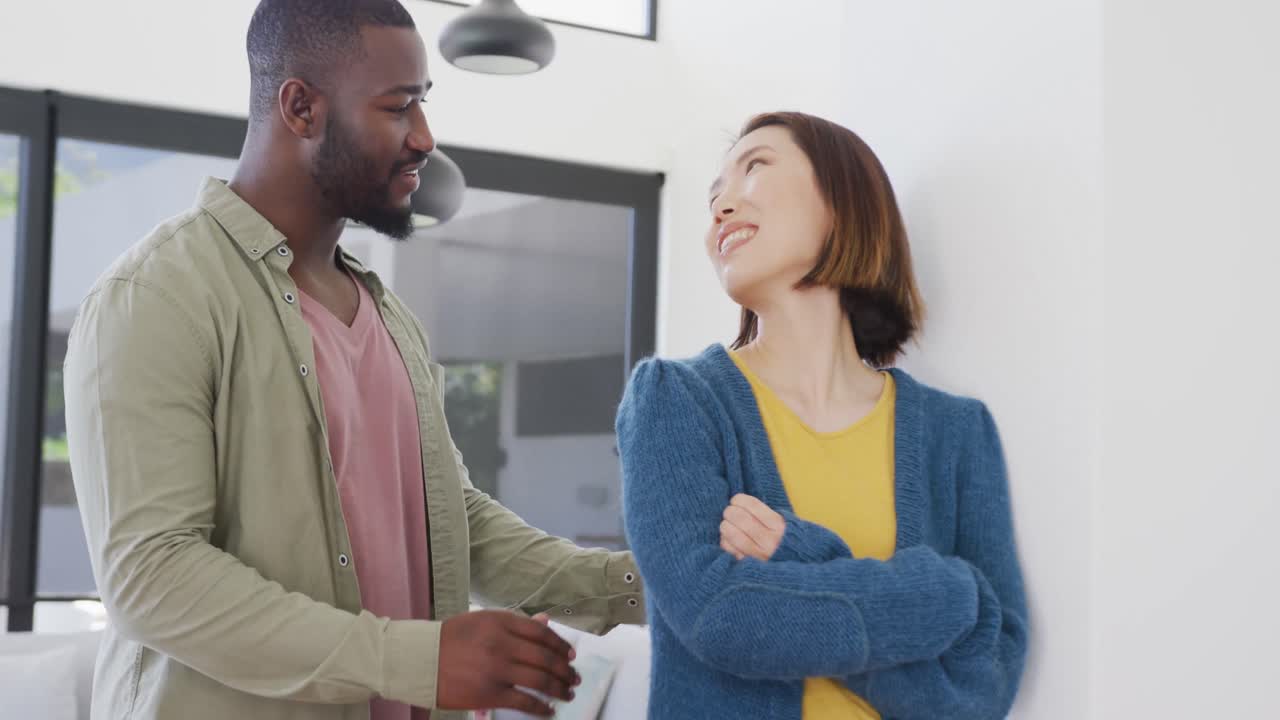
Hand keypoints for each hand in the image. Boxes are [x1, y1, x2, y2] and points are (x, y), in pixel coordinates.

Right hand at [436, 610, 579, 716]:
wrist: (420, 659)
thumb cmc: (452, 638)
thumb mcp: (483, 621)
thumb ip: (515, 624)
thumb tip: (546, 622)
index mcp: (501, 622)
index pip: (541, 633)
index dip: (560, 645)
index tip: (570, 655)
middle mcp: (502, 644)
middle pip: (545, 657)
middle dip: (565, 670)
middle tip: (574, 678)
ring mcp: (497, 670)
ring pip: (540, 680)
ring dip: (559, 688)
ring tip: (567, 693)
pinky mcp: (489, 694)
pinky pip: (524, 702)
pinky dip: (541, 707)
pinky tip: (549, 710)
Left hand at [720, 493, 785, 560]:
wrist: (797, 565)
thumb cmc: (786, 542)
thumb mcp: (783, 524)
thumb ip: (765, 514)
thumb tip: (739, 502)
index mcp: (779, 527)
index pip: (752, 505)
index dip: (739, 499)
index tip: (736, 501)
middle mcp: (770, 541)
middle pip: (739, 517)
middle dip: (730, 511)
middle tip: (730, 512)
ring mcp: (759, 555)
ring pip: (731, 533)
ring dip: (725, 525)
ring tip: (727, 525)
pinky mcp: (749, 565)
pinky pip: (729, 549)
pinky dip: (725, 540)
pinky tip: (728, 539)